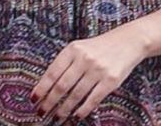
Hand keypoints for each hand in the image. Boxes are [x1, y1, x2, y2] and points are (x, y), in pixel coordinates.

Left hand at [31, 28, 146, 120]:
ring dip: (65, 109)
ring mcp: (98, 70)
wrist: (127, 42)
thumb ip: (65, 63)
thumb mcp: (78, 48)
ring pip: (76, 94)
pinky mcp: (111, 80)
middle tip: (42, 112)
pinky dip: (83, 109)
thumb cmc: (98, 48)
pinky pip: (93, 99)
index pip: (52, 72)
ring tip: (57, 117)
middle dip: (50, 101)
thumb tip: (47, 86)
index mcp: (72, 50)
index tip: (33, 99)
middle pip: (62, 85)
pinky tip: (76, 116)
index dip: (41, 87)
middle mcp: (83, 59)